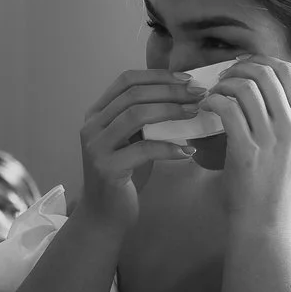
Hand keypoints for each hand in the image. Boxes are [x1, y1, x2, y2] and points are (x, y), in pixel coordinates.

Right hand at [77, 69, 200, 229]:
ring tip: (194, 112)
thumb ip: (143, 118)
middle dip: (170, 91)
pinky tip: (187, 151)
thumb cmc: (124, 175)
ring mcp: (96, 147)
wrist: (105, 215)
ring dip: (170, 111)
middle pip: (134, 95)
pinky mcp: (107, 168)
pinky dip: (168, 148)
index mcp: (97, 113)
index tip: (187, 79)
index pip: (126, 80)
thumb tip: (183, 94)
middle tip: (198, 94)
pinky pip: (143, 149)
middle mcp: (92, 126)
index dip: (158, 76)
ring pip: (136, 115)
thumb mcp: (131, 140)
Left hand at [201, 57, 290, 225]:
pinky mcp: (247, 150)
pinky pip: (227, 109)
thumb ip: (282, 116)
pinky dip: (212, 102)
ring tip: (213, 95)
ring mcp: (271, 137)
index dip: (262, 61)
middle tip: (222, 79)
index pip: (288, 71)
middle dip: (238, 69)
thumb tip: (260, 84)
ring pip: (245, 88)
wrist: (266, 219)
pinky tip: (205, 108)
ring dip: (222, 85)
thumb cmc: (272, 183)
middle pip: (265, 73)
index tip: (243, 68)